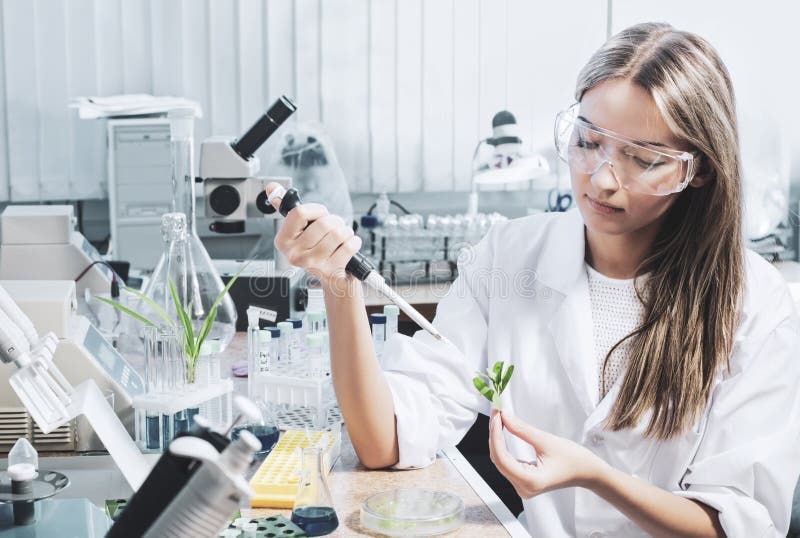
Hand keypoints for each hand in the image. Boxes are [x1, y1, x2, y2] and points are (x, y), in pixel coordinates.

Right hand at [266, 182, 359, 291]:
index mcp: (283, 241)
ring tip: (342, 237)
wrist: (331, 278)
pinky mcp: (331, 272)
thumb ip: (285, 206)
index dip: (317, 210)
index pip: (300, 213)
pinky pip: (349, 246)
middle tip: (335, 227)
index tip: (321, 215)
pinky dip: (354, 242)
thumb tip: (271, 186)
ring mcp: (312, 265)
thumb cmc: (316, 248)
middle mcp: (294, 255)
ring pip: (338, 233)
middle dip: (335, 221)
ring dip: (346, 231)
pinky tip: (349, 246)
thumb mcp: (300, 229)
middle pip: (323, 223)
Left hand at [488, 409, 607, 497]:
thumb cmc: (574, 459)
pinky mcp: (524, 481)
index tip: (496, 415)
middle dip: (495, 434)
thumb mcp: (546, 440)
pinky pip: (506, 463)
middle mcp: (523, 488)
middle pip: (498, 459)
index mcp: (529, 481)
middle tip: (496, 412)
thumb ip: (521, 429)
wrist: (588, 472)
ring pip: (500, 461)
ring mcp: (522, 487)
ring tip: (498, 418)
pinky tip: (502, 431)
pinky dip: (503, 446)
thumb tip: (503, 416)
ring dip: (497, 439)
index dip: (495, 434)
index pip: (501, 457)